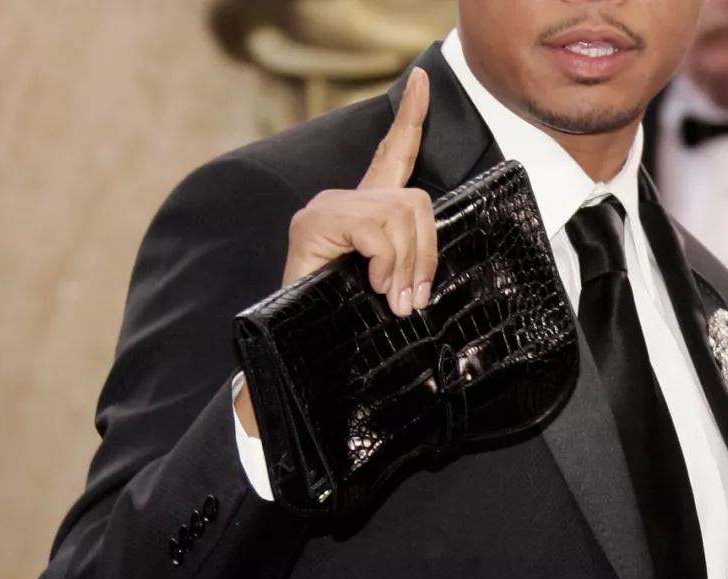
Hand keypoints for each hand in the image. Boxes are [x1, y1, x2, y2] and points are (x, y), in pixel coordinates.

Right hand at [237, 67, 431, 438]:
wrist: (301, 350)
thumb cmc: (345, 319)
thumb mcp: (386, 288)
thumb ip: (407, 266)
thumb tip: (426, 278)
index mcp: (366, 210)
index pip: (392, 154)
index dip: (411, 117)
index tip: (422, 80)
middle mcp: (346, 200)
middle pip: (416, 201)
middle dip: (426, 253)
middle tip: (413, 299)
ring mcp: (327, 208)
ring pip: (400, 214)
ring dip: (405, 264)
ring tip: (392, 298)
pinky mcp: (314, 223)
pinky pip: (374, 228)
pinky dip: (383, 260)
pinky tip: (372, 282)